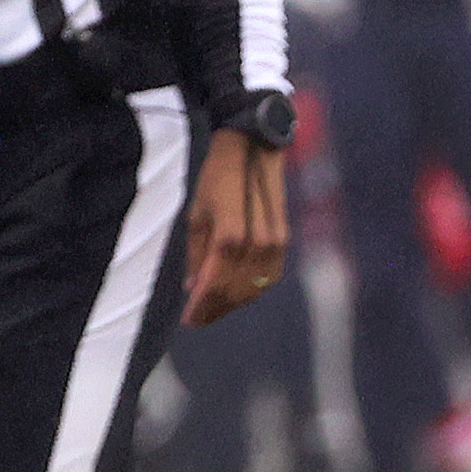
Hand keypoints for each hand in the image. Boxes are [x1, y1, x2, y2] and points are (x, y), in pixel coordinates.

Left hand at [182, 128, 286, 324]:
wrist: (253, 151)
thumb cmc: (217, 179)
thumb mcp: (196, 213)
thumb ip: (196, 254)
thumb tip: (193, 287)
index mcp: (229, 236)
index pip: (214, 285)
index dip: (201, 307)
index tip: (187, 320)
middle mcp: (256, 244)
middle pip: (235, 291)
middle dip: (214, 309)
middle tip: (197, 319)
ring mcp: (274, 243)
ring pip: (254, 288)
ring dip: (232, 302)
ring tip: (212, 308)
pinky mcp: (283, 240)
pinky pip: (268, 277)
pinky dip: (251, 289)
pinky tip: (235, 293)